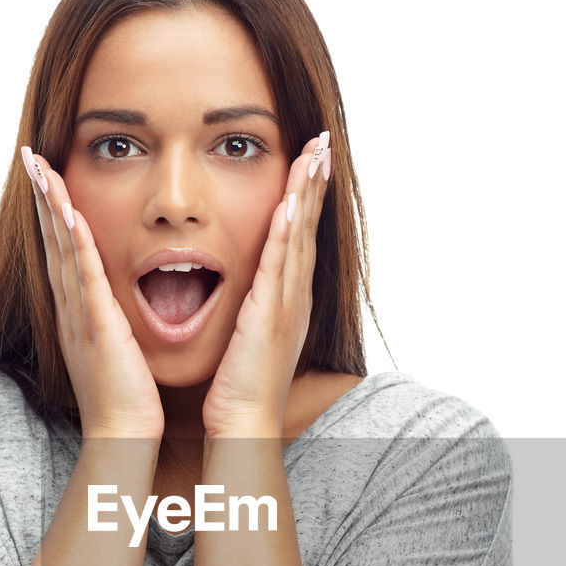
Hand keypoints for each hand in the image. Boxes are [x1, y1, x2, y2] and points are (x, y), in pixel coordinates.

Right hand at [22, 148, 164, 441]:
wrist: (122, 437)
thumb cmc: (127, 401)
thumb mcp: (117, 352)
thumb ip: (113, 326)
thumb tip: (116, 311)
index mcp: (79, 314)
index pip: (63, 253)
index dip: (52, 214)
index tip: (46, 177)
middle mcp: (72, 310)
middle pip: (53, 242)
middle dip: (42, 198)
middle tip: (31, 156)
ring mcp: (81, 316)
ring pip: (63, 251)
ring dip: (51, 207)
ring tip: (41, 168)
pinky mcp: (98, 326)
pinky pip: (84, 277)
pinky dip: (75, 244)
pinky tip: (69, 213)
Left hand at [201, 133, 331, 438]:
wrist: (246, 423)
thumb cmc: (242, 388)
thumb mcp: (250, 338)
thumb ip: (252, 310)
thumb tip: (249, 293)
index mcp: (288, 301)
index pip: (299, 238)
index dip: (307, 198)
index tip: (312, 162)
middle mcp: (294, 298)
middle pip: (309, 228)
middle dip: (315, 184)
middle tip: (323, 142)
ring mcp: (286, 306)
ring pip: (299, 239)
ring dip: (307, 195)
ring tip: (314, 155)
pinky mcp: (269, 317)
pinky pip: (278, 268)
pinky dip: (286, 234)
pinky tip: (290, 204)